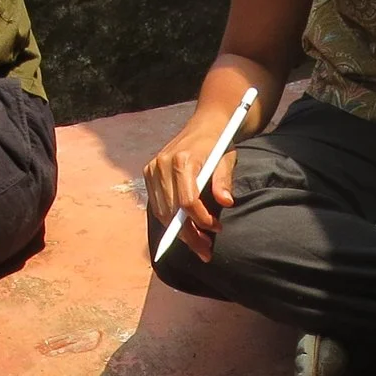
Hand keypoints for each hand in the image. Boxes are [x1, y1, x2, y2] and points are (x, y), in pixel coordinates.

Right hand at [142, 101, 247, 260]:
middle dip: (190, 234)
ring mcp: (152, 169)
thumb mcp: (227, 159)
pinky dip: (171, 221)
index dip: (201, 220)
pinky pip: (158, 206)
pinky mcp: (149, 174)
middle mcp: (162, 164)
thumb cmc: (218, 144)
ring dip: (180, 233)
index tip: (216, 228)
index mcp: (182, 160)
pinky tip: (186, 230)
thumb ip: (224, 181)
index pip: (187, 201)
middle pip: (173, 211)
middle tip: (206, 250)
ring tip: (199, 244)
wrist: (204, 125)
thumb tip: (226, 202)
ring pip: (163, 213)